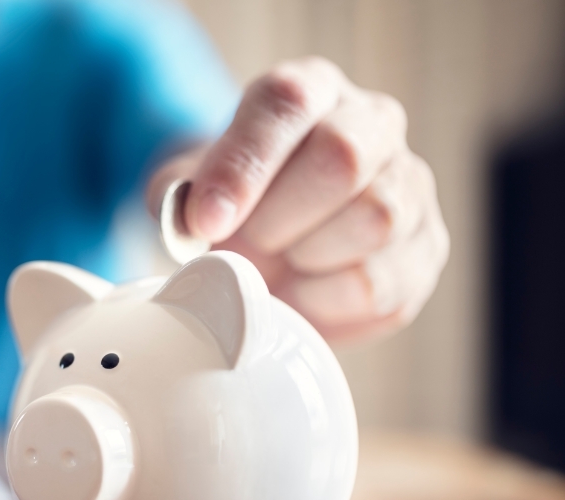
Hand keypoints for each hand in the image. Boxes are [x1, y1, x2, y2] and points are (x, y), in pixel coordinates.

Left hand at [148, 57, 448, 344]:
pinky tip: (303, 291)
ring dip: (306, 259)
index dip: (243, 166)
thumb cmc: (231, 203)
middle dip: (278, 219)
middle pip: (343, 158)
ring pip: (375, 220)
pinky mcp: (426, 249)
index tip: (207, 220)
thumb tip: (196, 223)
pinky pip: (381, 285)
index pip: (286, 103)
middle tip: (249, 243)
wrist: (268, 238)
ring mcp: (410, 184)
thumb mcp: (188, 189)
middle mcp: (373, 122)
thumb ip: (179, 199)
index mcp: (311, 90)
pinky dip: (326, 302)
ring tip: (280, 262)